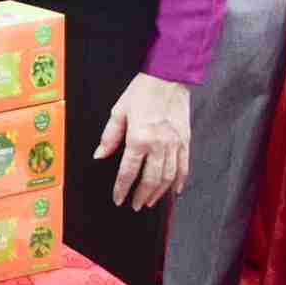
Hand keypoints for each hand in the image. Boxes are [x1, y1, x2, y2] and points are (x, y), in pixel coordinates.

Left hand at [96, 71, 190, 209]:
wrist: (168, 79)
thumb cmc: (141, 93)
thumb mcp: (118, 111)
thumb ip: (109, 136)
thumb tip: (100, 155)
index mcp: (139, 138)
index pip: (128, 171)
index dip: (121, 188)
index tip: (118, 199)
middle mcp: (159, 145)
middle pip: (151, 179)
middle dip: (141, 195)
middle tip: (135, 205)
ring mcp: (175, 145)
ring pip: (168, 177)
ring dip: (159, 193)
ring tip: (150, 201)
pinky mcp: (186, 142)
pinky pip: (184, 167)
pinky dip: (179, 181)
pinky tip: (174, 190)